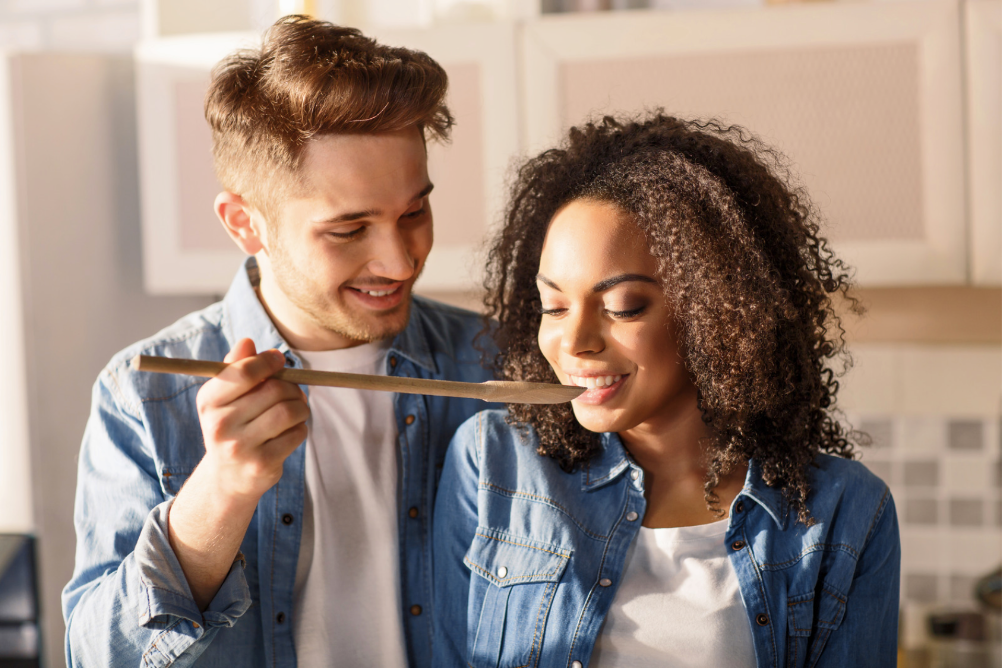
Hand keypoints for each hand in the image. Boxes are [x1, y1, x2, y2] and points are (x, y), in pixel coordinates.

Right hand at [194, 338, 309, 501]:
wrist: (228, 477)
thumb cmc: (233, 426)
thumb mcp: (226, 397)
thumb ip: (237, 368)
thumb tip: (247, 342)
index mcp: (209, 401)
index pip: (244, 372)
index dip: (268, 362)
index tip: (280, 360)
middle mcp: (220, 425)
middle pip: (274, 390)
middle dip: (291, 387)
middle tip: (294, 391)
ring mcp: (240, 447)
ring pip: (289, 411)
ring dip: (301, 407)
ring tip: (297, 410)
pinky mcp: (262, 464)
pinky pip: (296, 434)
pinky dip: (301, 428)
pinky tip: (291, 431)